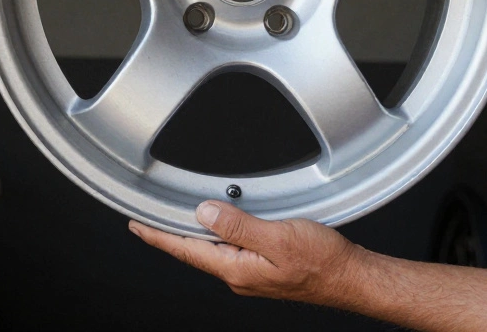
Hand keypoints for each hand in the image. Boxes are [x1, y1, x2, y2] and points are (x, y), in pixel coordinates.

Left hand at [128, 201, 367, 305]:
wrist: (351, 278)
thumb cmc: (323, 262)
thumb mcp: (278, 237)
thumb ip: (238, 226)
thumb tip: (203, 214)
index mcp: (236, 268)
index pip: (185, 249)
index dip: (157, 235)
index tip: (135, 225)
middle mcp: (238, 274)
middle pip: (196, 247)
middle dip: (174, 229)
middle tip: (151, 211)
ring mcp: (249, 273)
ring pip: (215, 246)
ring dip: (201, 228)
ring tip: (188, 208)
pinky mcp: (262, 267)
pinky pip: (233, 246)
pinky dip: (223, 230)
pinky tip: (226, 219)